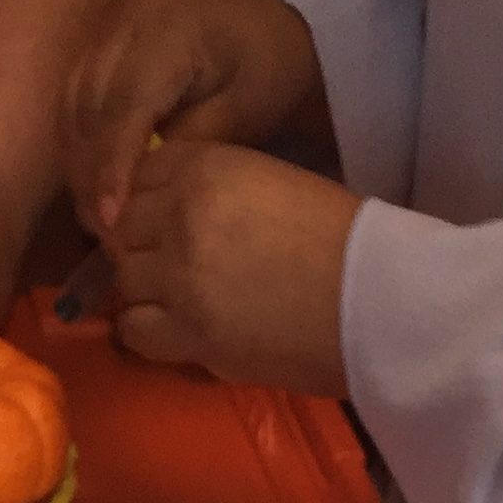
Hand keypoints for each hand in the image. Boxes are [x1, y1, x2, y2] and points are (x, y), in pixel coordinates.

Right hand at [65, 0, 326, 237]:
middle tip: (102, 231)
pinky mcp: (102, 41)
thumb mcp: (243, 114)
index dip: (112, 165)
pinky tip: (95, 181)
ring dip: (78, 159)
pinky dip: (82, 140)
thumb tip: (140, 192)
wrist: (259, 24)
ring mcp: (109, 27)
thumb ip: (191, 147)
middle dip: (89, 170)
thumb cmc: (265, 72)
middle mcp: (128, 21)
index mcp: (170, 32)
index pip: (126, 105)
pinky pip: (77, 95)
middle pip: (87, 102)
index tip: (110, 219)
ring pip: (72, 101)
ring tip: (96, 214)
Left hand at [107, 139, 356, 394]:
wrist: (378, 303)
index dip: (146, 205)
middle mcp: (182, 215)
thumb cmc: (342, 243)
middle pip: (124, 230)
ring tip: (180, 306)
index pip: (138, 177)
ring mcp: (182, 277)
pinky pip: (135, 330)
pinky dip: (147, 334)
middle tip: (175, 273)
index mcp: (205, 168)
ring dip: (146, 294)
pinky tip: (175, 334)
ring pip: (125, 281)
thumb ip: (212, 191)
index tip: (164, 228)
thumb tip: (167, 214)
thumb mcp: (268, 184)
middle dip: (143, 250)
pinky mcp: (193, 334)